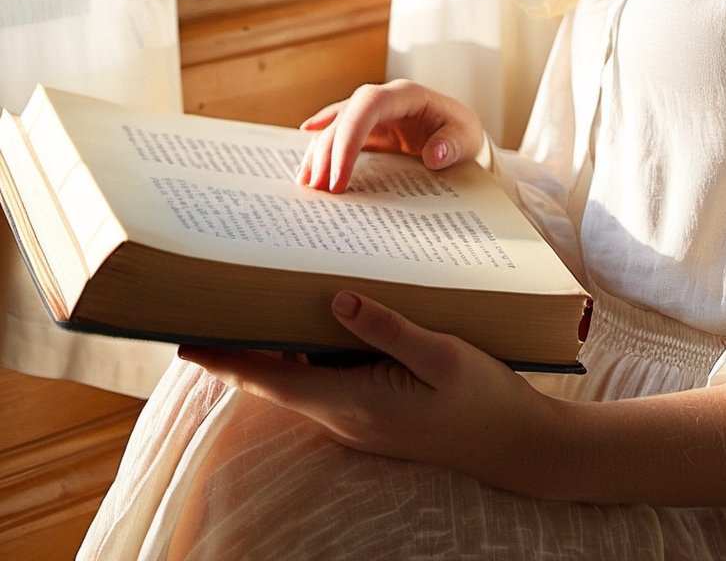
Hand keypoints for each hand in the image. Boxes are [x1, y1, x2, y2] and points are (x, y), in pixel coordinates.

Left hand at [179, 294, 557, 494]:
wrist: (518, 447)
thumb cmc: (485, 400)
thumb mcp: (443, 355)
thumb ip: (387, 329)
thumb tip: (334, 299)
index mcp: (355, 403)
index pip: (272, 381)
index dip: (227, 360)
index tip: (186, 339)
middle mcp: (345, 416)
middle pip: (275, 381)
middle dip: (238, 347)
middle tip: (207, 304)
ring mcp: (358, 418)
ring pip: (297, 382)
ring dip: (271, 349)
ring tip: (245, 304)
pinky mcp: (373, 412)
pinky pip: (324, 381)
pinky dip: (304, 353)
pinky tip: (310, 321)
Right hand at [296, 80, 485, 190]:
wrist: (459, 138)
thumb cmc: (462, 134)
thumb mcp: (466, 138)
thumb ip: (453, 144)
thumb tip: (434, 155)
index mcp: (407, 95)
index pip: (368, 105)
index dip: (349, 137)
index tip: (340, 177)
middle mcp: (382, 100)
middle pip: (344, 118)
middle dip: (328, 153)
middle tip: (320, 191)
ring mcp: (370, 114)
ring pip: (333, 126)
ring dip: (318, 155)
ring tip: (308, 187)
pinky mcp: (364, 130)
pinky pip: (335, 135)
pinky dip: (319, 150)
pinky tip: (304, 166)